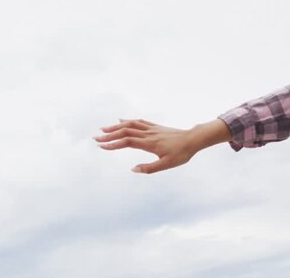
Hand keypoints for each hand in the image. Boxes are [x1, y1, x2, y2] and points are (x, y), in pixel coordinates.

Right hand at [95, 119, 226, 173]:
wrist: (194, 139)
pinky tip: (122, 121)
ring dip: (116, 126)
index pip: (127, 142)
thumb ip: (149, 168)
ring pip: (131, 125)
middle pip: (125, 131)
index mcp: (149, 144)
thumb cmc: (181, 153)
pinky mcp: (156, 127)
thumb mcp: (167, 165)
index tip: (101, 146)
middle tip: (95, 138)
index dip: (113, 144)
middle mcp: (148, 134)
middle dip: (109, 135)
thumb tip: (133, 169)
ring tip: (104, 129)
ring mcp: (152, 129)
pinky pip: (139, 122)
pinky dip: (128, 121)